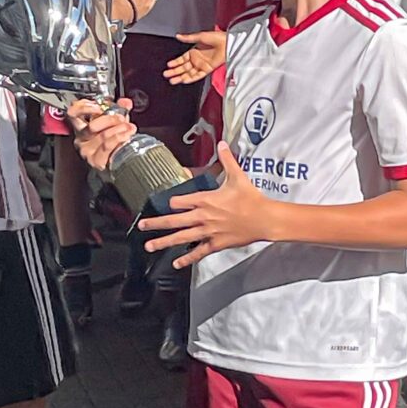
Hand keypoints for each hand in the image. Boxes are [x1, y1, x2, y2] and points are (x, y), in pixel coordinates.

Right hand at [66, 98, 136, 170]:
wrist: (118, 161)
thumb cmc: (114, 140)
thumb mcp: (117, 121)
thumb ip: (120, 110)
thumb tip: (126, 102)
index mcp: (82, 125)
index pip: (73, 112)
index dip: (84, 107)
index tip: (98, 107)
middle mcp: (81, 138)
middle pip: (92, 126)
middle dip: (110, 120)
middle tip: (121, 118)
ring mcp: (87, 150)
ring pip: (102, 136)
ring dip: (119, 130)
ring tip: (129, 128)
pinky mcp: (95, 160)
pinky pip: (108, 146)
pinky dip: (119, 138)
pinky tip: (126, 136)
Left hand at [137, 142, 269, 268]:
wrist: (264, 219)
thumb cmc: (251, 198)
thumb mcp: (238, 176)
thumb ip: (227, 159)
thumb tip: (222, 143)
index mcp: (205, 200)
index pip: (180, 201)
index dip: (172, 202)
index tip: (168, 203)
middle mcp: (203, 217)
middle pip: (174, 221)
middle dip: (156, 223)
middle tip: (142, 225)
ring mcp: (208, 232)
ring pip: (181, 238)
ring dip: (163, 242)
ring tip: (149, 246)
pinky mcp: (216, 244)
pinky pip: (198, 253)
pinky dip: (187, 259)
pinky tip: (176, 264)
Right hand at [164, 31, 226, 84]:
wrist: (227, 42)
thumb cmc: (217, 37)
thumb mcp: (200, 36)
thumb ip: (188, 38)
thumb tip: (178, 36)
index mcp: (194, 51)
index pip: (182, 59)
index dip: (175, 62)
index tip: (168, 65)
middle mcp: (197, 59)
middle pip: (183, 67)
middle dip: (175, 71)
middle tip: (166, 74)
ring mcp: (202, 65)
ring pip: (189, 73)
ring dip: (181, 77)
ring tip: (172, 80)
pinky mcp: (208, 69)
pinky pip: (198, 75)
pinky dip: (191, 78)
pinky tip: (184, 80)